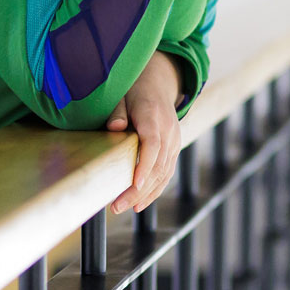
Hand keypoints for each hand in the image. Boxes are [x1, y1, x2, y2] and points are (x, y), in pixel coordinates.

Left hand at [107, 52, 183, 214]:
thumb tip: (115, 128)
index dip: (144, 166)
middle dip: (138, 189)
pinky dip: (155, 188)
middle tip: (116, 206)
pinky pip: (166, 172)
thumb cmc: (133, 90)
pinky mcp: (174, 147)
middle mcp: (169, 131)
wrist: (157, 81)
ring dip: (146, 193)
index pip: (152, 145)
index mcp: (154, 117)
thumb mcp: (122, 95)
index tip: (133, 185)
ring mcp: (174, 140)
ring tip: (125, 208)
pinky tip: (140, 202)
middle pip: (157, 165)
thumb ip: (117, 112)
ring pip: (164, 172)